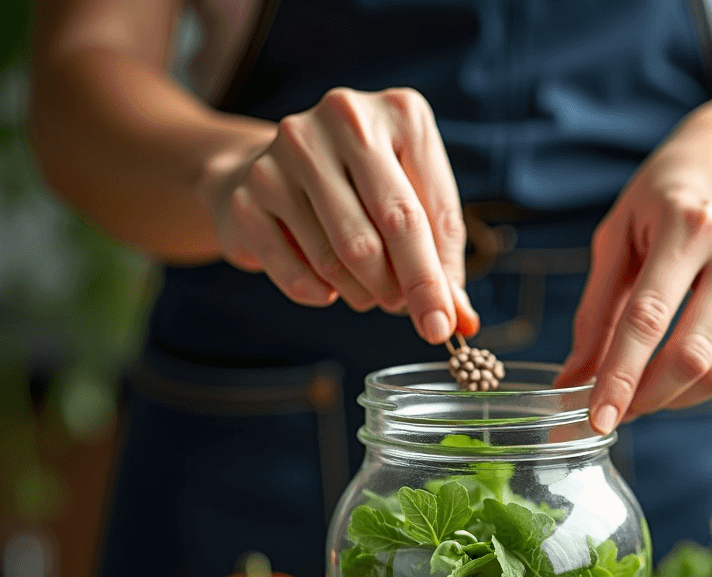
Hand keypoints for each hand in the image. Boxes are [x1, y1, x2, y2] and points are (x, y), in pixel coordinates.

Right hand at [197, 87, 478, 342]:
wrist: (262, 169)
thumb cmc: (359, 191)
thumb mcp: (412, 209)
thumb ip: (440, 261)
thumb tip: (462, 322)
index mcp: (399, 114)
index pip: (426, 214)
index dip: (435, 281)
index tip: (442, 327)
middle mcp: (344, 118)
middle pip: (388, 228)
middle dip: (403, 288)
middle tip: (403, 311)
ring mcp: (289, 151)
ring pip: (342, 257)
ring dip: (363, 294)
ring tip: (366, 291)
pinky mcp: (249, 192)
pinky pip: (298, 274)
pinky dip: (321, 295)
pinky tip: (327, 284)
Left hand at [554, 115, 711, 430]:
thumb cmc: (670, 194)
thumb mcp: (618, 234)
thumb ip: (595, 311)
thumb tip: (572, 379)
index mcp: (687, 225)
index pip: (648, 319)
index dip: (620, 377)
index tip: (596, 418)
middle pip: (690, 356)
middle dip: (645, 399)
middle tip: (611, 414)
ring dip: (669, 400)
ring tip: (636, 397)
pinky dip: (696, 383)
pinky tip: (672, 368)